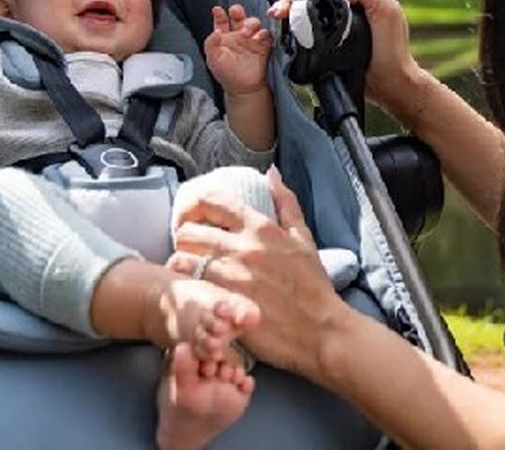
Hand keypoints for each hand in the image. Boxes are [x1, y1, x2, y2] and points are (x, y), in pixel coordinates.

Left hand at [169, 166, 344, 380]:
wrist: (322, 333)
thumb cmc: (313, 286)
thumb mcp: (303, 238)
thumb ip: (285, 202)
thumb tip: (271, 172)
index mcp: (259, 227)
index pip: (211, 201)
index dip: (197, 206)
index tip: (197, 217)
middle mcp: (240, 248)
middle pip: (189, 230)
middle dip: (185, 236)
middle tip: (191, 247)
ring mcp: (229, 277)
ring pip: (183, 259)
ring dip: (182, 262)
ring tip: (190, 271)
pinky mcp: (223, 304)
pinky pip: (190, 288)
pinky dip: (187, 288)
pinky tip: (194, 292)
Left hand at [204, 4, 272, 95]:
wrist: (242, 88)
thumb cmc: (226, 74)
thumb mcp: (213, 59)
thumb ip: (210, 44)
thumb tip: (216, 31)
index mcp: (223, 36)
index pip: (221, 20)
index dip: (219, 14)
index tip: (217, 10)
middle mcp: (237, 34)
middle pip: (238, 16)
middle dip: (237, 11)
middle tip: (236, 12)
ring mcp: (250, 39)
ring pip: (253, 22)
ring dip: (251, 23)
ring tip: (246, 32)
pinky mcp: (262, 45)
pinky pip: (265, 34)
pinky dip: (263, 33)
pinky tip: (258, 37)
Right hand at [269, 0, 425, 130]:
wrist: (388, 83)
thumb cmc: (392, 51)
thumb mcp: (388, 14)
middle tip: (281, 10)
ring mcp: (341, 12)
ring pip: (309, 0)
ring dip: (291, 6)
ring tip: (278, 16)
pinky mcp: (332, 29)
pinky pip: (310, 17)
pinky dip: (295, 19)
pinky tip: (283, 24)